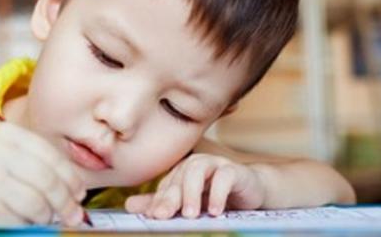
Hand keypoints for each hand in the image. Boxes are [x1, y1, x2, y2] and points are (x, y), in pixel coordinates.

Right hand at [0, 122, 86, 225]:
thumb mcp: (2, 153)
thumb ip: (35, 163)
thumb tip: (76, 191)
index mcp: (5, 134)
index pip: (51, 156)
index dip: (71, 178)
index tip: (79, 193)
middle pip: (49, 180)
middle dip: (65, 201)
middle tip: (72, 214)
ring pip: (38, 203)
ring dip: (47, 216)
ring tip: (44, 218)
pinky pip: (21, 221)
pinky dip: (29, 225)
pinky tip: (23, 221)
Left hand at [124, 153, 264, 218]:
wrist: (251, 191)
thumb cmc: (216, 196)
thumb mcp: (189, 203)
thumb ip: (162, 203)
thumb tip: (129, 206)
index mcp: (181, 173)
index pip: (166, 186)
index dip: (158, 201)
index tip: (152, 217)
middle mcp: (195, 165)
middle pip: (178, 177)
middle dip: (170, 197)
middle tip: (163, 216)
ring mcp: (215, 165)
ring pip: (197, 170)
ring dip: (191, 192)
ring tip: (190, 214)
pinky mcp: (235, 171)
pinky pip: (224, 176)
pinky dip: (218, 193)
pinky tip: (214, 211)